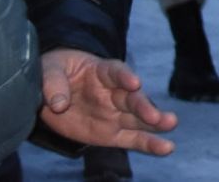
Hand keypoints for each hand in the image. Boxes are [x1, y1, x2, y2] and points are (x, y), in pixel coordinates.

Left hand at [38, 48, 177, 155]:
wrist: (50, 94)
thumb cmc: (55, 73)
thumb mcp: (48, 70)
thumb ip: (53, 84)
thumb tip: (60, 103)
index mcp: (102, 71)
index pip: (116, 72)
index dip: (125, 77)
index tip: (134, 83)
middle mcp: (115, 92)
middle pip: (133, 98)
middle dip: (144, 106)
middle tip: (155, 116)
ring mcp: (115, 114)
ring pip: (139, 119)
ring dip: (155, 123)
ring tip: (171, 125)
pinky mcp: (111, 134)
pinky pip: (132, 139)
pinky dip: (149, 144)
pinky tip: (166, 147)